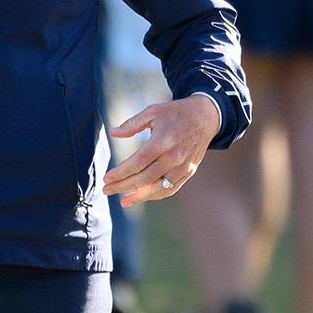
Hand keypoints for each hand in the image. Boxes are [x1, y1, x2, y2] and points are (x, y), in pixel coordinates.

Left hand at [104, 94, 222, 205]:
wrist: (205, 117)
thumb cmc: (176, 113)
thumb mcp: (153, 111)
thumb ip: (132, 124)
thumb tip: (113, 133)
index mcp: (163, 140)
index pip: (137, 162)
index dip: (120, 173)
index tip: (107, 178)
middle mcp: (174, 156)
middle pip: (145, 178)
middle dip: (123, 186)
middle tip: (107, 190)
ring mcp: (183, 166)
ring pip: (158, 188)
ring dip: (138, 197)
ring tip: (123, 201)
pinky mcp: (189, 171)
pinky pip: (171, 188)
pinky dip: (155, 195)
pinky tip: (142, 196)